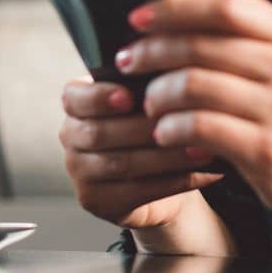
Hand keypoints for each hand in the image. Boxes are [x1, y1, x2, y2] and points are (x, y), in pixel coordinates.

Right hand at [58, 75, 225, 230]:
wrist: (160, 173)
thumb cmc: (153, 124)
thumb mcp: (148, 98)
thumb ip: (150, 84)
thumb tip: (175, 72)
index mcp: (76, 104)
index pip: (75, 97)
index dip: (99, 97)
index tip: (129, 97)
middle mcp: (70, 136)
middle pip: (99, 133)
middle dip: (144, 129)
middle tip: (183, 123)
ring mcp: (79, 172)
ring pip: (121, 164)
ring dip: (165, 157)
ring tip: (201, 151)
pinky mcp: (96, 201)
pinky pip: (136, 191)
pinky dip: (172, 181)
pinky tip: (199, 173)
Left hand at [116, 0, 271, 235]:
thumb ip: (240, 34)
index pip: (226, 5)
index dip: (176, 8)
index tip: (140, 18)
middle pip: (201, 44)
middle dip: (153, 51)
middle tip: (128, 62)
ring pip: (194, 85)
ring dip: (158, 94)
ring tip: (149, 105)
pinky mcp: (266, 149)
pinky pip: (201, 127)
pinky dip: (172, 128)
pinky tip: (165, 133)